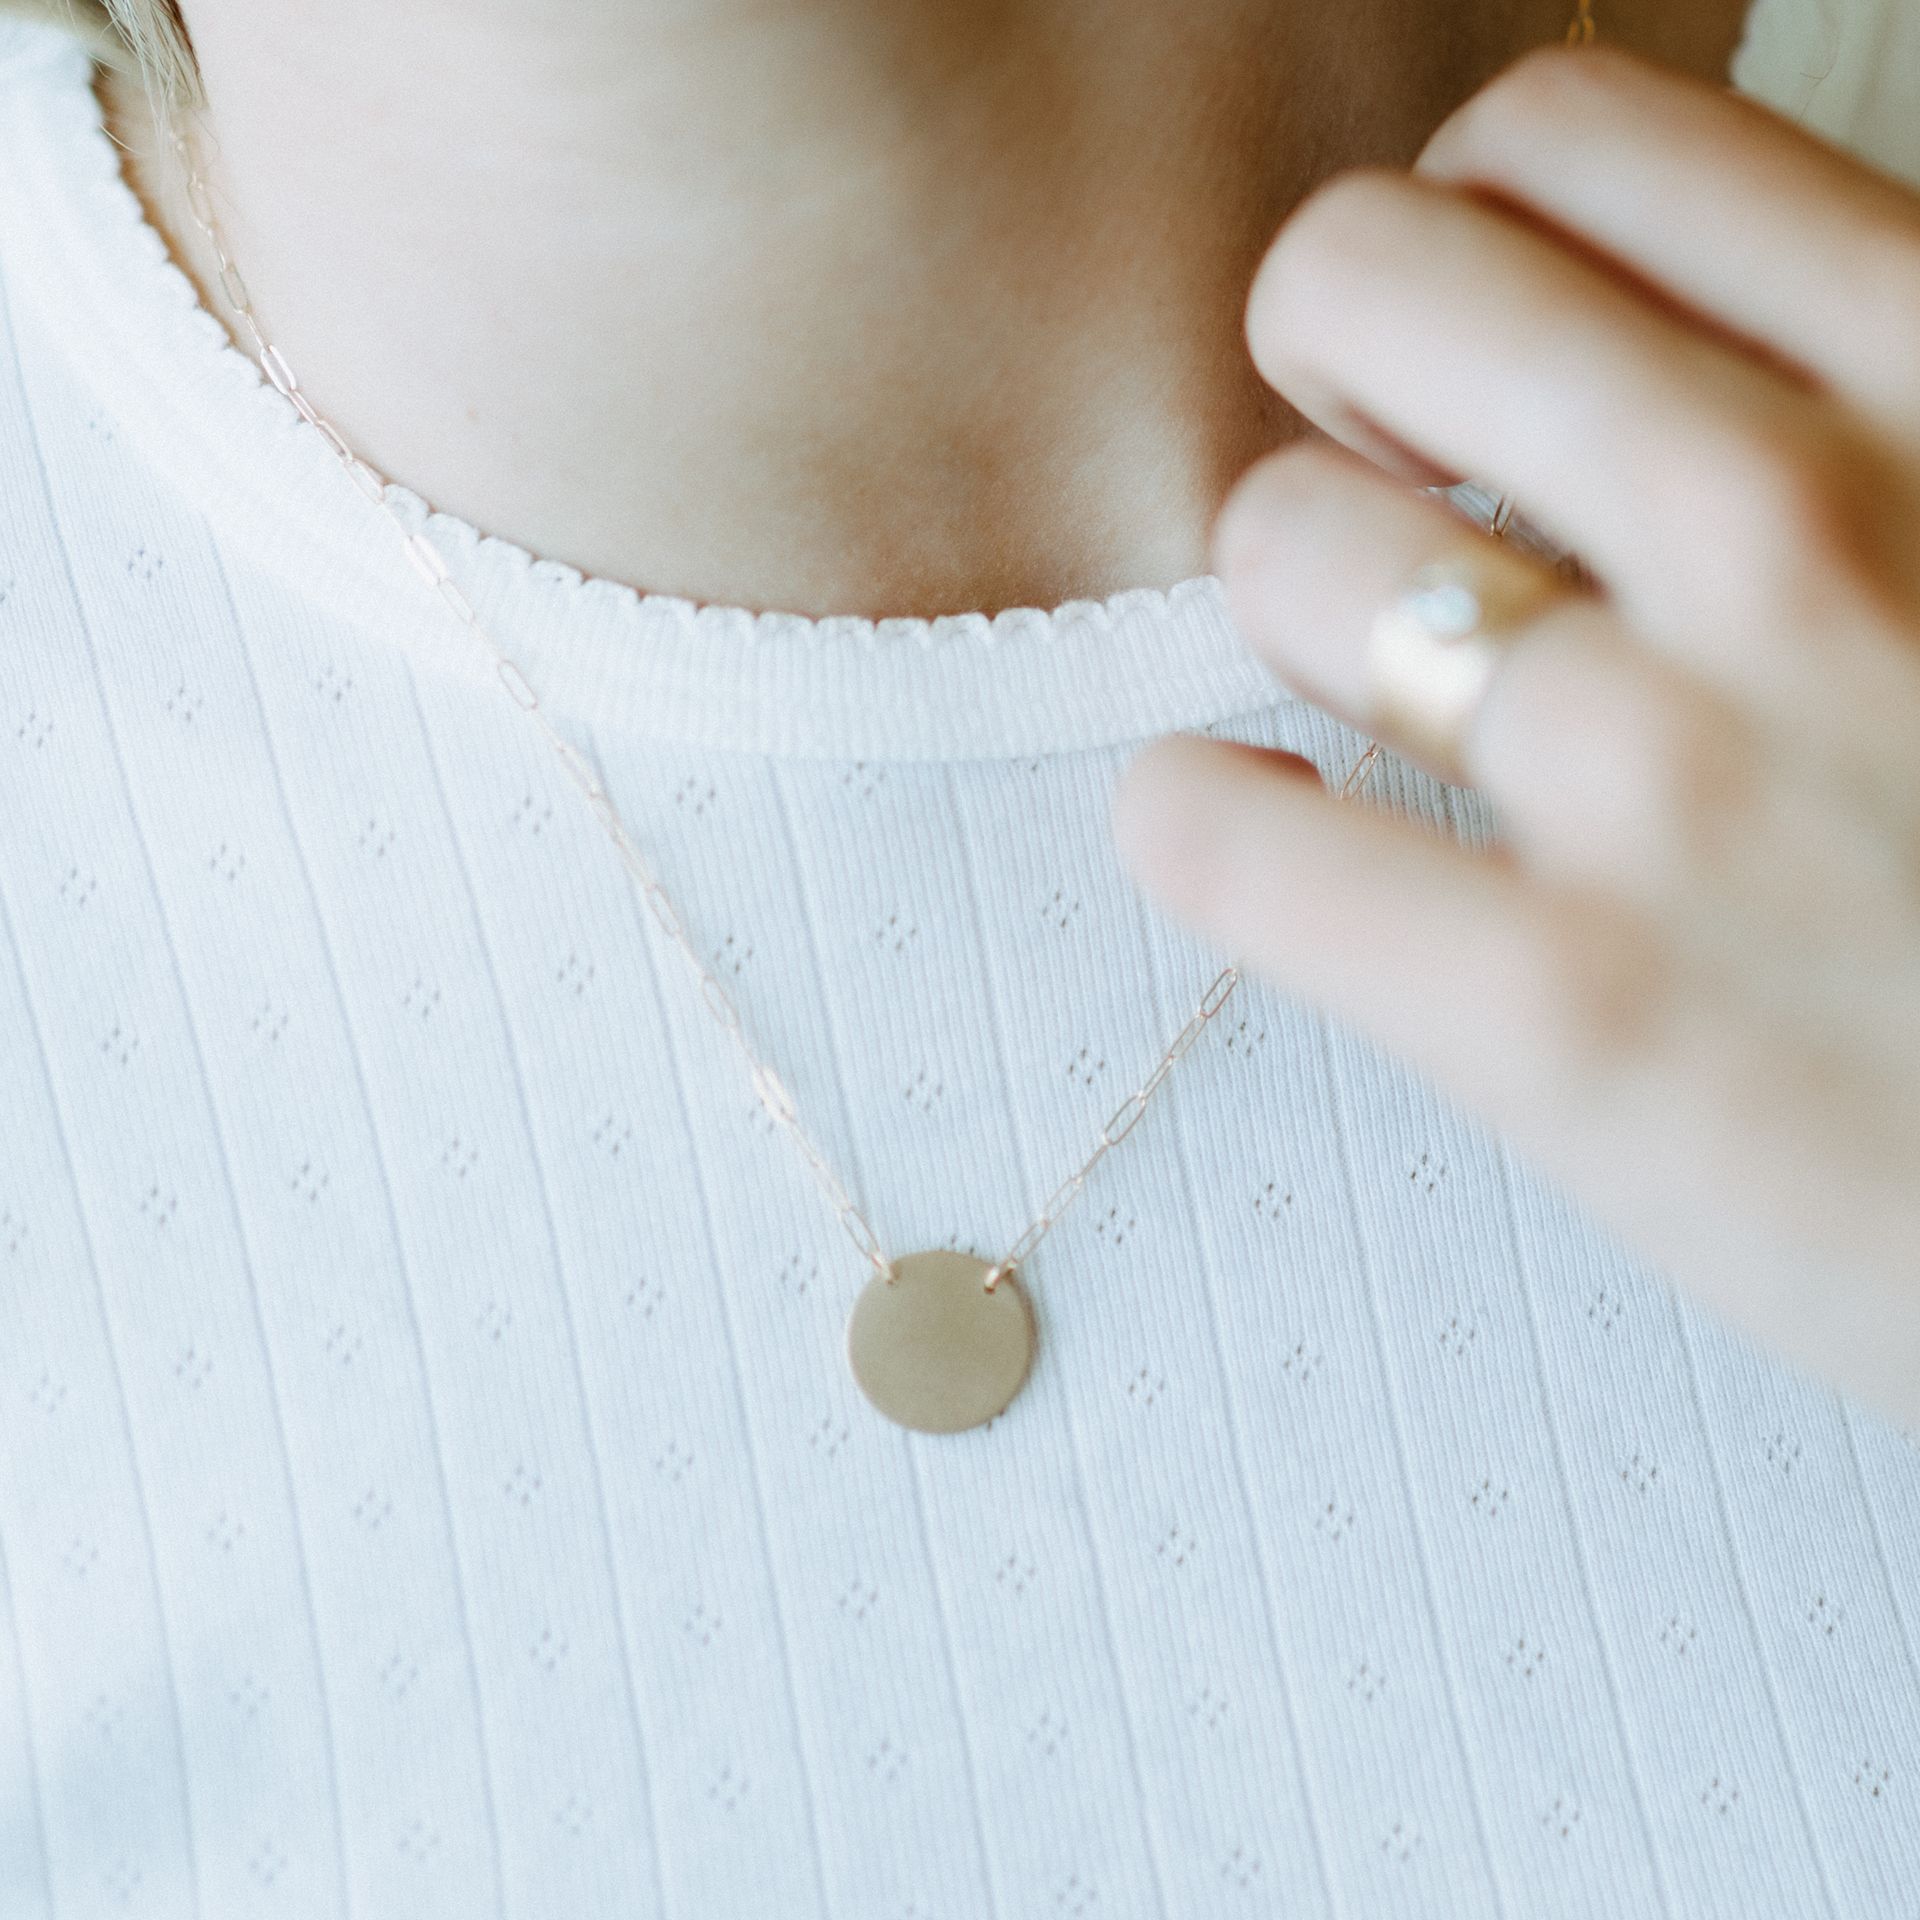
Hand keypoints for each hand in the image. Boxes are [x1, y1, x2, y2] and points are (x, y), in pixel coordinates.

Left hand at [1110, 45, 1919, 1424]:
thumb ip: (1886, 426)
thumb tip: (1661, 372)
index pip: (1563, 139)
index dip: (1463, 234)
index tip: (1472, 361)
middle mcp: (1804, 531)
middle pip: (1364, 283)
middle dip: (1329, 372)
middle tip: (1381, 488)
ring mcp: (1672, 774)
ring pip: (1278, 541)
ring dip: (1284, 605)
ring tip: (1364, 695)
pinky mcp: (1568, 1019)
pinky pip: (1215, 832)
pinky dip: (1196, 818)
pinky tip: (1265, 832)